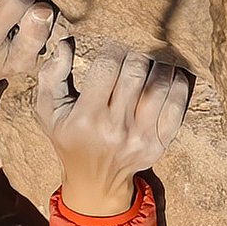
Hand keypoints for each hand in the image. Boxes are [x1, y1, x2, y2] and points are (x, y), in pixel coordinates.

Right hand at [33, 38, 191, 217]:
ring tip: (153, 59)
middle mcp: (114, 127)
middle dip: (137, 54)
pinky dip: (177, 84)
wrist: (95, 181)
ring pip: (159, 84)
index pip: (107, 66)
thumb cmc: (70, 138)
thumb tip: (64, 44)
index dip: (113, 49)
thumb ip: (51, 76)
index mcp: (86, 117)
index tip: (114, 46)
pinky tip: (170, 75)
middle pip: (136, 70)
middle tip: (135, 49)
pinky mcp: (158, 143)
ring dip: (159, 65)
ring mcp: (140, 137)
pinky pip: (176, 105)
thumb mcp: (49, 111)